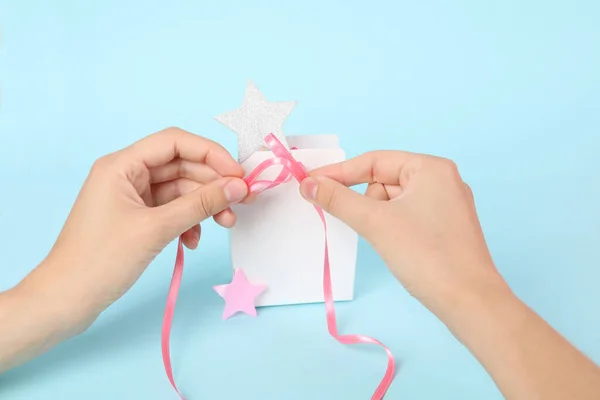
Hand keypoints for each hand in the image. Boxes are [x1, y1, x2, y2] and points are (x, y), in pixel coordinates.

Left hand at [20, 127, 247, 330]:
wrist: (66, 301)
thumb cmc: (101, 260)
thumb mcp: (156, 229)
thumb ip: (200, 205)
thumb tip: (238, 187)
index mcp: (122, 165)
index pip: (175, 143)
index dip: (211, 154)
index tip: (239, 175)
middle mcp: (127, 174)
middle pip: (181, 166)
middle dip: (212, 185)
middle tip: (241, 203)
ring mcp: (132, 197)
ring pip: (179, 190)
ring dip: (203, 206)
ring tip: (224, 225)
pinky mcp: (136, 217)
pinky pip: (171, 210)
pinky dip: (187, 221)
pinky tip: (192, 241)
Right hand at [299, 151, 505, 313]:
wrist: (470, 302)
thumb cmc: (426, 255)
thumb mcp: (376, 223)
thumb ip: (338, 200)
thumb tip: (308, 185)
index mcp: (431, 168)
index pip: (374, 161)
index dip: (338, 172)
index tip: (309, 183)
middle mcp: (442, 180)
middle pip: (383, 181)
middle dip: (364, 201)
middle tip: (355, 222)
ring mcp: (446, 205)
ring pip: (393, 202)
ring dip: (378, 218)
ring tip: (384, 241)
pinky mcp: (445, 228)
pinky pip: (406, 217)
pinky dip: (391, 227)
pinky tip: (393, 245)